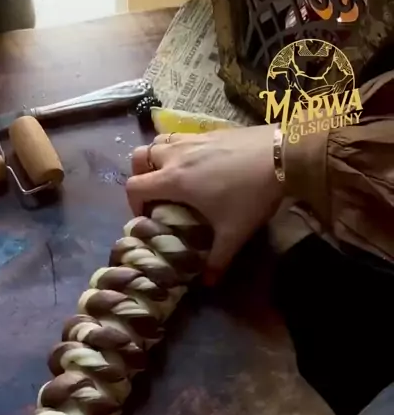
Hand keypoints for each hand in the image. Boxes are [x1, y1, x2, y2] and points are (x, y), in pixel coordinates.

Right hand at [127, 124, 283, 284]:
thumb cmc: (251, 195)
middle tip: (156, 194)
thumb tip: (208, 283)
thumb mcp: (234, 233)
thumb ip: (218, 260)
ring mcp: (193, 139)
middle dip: (140, 175)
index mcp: (175, 180)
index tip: (147, 216)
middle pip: (139, 157)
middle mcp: (176, 155)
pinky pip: (180, 136)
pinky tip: (198, 164)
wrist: (281, 155)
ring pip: (158, 142)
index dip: (133, 203)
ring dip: (157, 158)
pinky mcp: (209, 131)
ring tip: (173, 176)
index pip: (134, 186)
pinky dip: (178, 148)